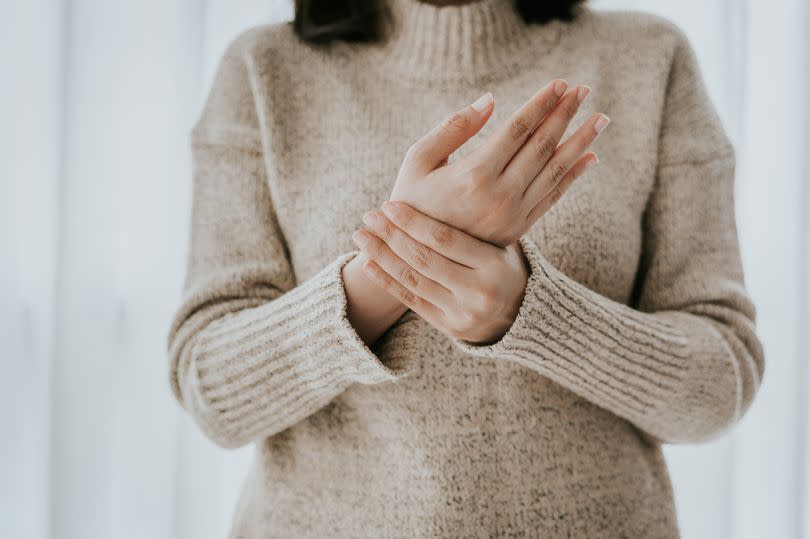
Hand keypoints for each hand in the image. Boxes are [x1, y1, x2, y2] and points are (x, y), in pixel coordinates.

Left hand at [351, 200, 529, 344]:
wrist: (521, 312)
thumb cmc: (500, 262)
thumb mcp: (498, 240)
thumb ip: (472, 219)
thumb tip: (444, 170)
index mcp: (494, 263)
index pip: (444, 239)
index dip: (412, 221)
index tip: (389, 204)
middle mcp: (480, 291)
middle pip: (424, 259)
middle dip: (391, 236)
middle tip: (368, 215)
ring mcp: (464, 313)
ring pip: (414, 280)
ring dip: (382, 256)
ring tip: (361, 237)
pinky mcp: (451, 328)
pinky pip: (412, 302)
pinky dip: (386, 282)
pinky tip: (368, 265)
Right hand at [389, 79, 608, 246]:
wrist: (414, 257)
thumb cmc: (409, 201)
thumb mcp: (417, 160)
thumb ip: (453, 128)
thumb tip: (492, 99)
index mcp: (474, 175)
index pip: (518, 130)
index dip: (541, 104)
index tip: (561, 82)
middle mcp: (500, 197)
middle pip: (542, 146)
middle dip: (565, 115)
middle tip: (585, 90)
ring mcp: (513, 216)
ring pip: (555, 171)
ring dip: (580, 142)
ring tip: (599, 119)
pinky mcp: (518, 229)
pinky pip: (552, 197)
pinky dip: (573, 176)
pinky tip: (590, 157)